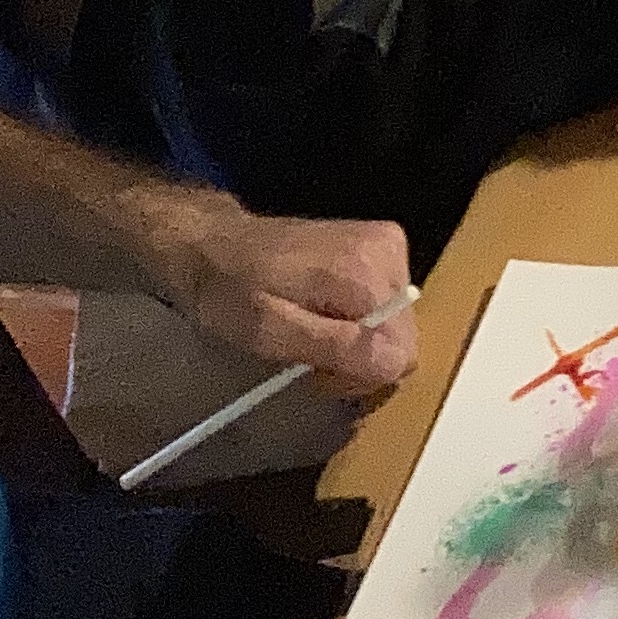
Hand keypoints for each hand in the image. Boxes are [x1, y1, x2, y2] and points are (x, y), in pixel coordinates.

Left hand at [139, 187, 417, 404]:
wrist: (214, 242)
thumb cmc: (229, 291)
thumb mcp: (269, 330)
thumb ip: (335, 346)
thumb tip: (397, 362)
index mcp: (366, 271)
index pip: (401, 352)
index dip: (361, 375)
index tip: (317, 373)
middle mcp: (389, 252)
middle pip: (404, 339)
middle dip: (360, 360)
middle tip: (310, 356)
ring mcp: (390, 245)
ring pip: (398, 326)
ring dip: (359, 344)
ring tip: (313, 336)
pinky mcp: (384, 246)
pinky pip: (390, 307)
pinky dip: (362, 322)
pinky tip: (327, 317)